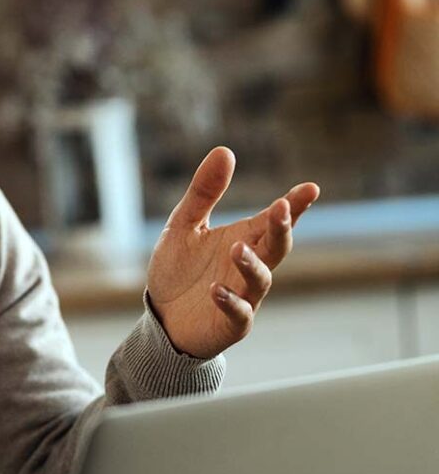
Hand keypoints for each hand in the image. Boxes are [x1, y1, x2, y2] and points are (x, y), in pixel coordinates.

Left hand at [147, 147, 319, 358]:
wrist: (162, 318)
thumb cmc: (178, 270)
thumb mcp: (184, 225)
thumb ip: (204, 193)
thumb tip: (225, 150)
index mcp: (244, 239)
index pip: (274, 220)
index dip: (295, 205)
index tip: (311, 189)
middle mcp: (250, 266)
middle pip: (276, 247)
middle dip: (282, 228)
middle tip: (281, 209)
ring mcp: (244, 296)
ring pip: (261, 279)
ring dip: (252, 264)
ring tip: (236, 248)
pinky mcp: (230, 324)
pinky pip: (238, 313)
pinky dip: (230, 301)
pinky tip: (215, 290)